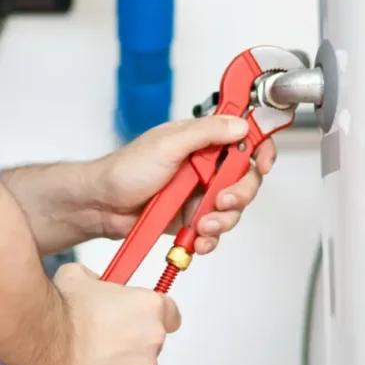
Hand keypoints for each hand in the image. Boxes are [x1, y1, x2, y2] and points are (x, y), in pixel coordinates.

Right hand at [41, 263, 180, 364]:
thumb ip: (99, 280)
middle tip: (105, 339)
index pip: (171, 314)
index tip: (142, 320)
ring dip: (121, 363)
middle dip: (132, 340)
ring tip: (93, 356)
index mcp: (151, 306)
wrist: (47, 343)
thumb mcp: (81, 276)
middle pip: (151, 340)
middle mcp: (154, 337)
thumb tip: (95, 284)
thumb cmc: (64, 312)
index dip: (155, 316)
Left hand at [95, 115, 277, 254]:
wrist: (101, 206)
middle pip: (245, 178)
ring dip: (223, 219)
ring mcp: (200, 192)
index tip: (262, 163)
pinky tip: (198, 239)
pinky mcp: (192, 217)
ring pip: (232, 207)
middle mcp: (206, 164)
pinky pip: (214, 229)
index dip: (260, 149)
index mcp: (202, 139)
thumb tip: (240, 125)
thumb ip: (206, 133)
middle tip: (224, 201)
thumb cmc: (124, 170)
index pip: (244, 137)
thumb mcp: (168, 144)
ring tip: (203, 224)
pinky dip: (209, 238)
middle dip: (240, 193)